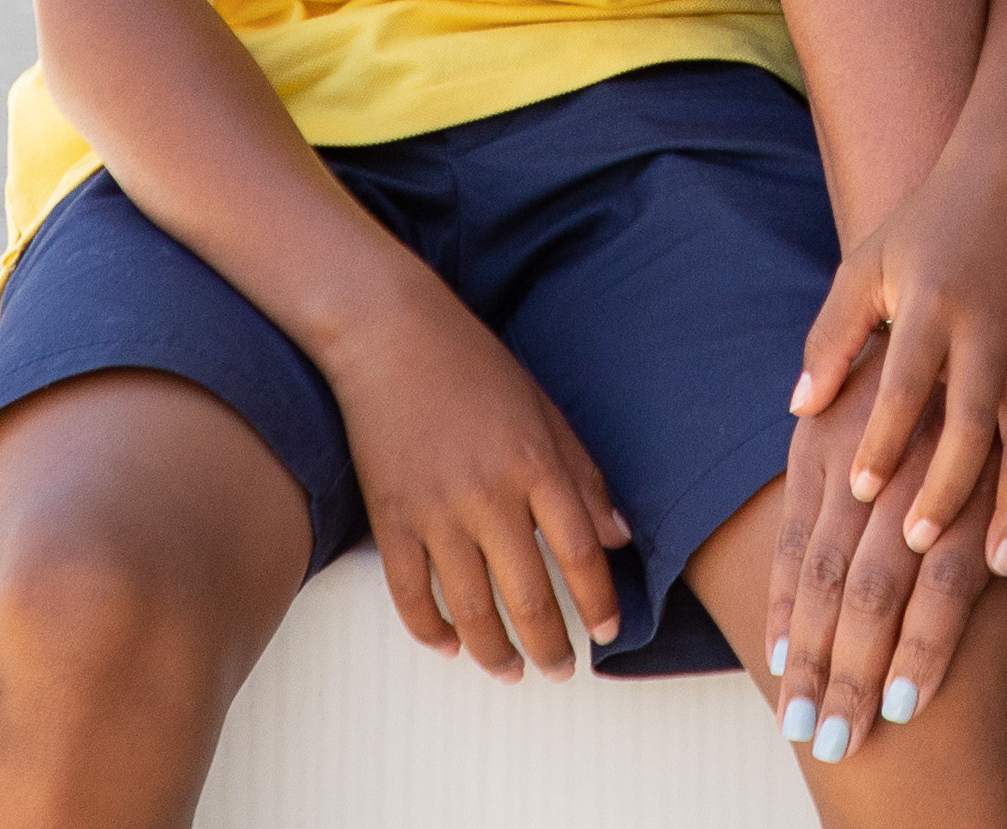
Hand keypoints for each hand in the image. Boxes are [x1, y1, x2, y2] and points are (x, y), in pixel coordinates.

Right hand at [319, 270, 627, 677]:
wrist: (390, 335)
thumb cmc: (473, 364)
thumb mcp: (543, 407)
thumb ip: (582, 473)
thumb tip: (617, 534)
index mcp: (534, 463)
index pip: (578, 552)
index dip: (597, 601)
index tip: (608, 633)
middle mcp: (488, 495)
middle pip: (527, 595)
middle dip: (550, 645)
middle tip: (561, 671)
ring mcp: (435, 513)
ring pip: (470, 609)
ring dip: (495, 652)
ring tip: (512, 672)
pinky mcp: (390, 520)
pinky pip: (410, 594)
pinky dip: (431, 629)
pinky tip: (451, 645)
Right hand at [767, 354, 1006, 762]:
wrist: (966, 307)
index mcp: (986, 469)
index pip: (949, 573)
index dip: (925, 645)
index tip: (906, 710)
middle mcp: (919, 452)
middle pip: (879, 577)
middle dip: (855, 667)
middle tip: (838, 737)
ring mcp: (860, 441)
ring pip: (825, 558)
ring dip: (808, 646)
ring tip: (800, 716)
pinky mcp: (816, 434)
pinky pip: (791, 528)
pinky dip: (782, 596)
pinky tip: (779, 655)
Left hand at [797, 125, 1006, 591]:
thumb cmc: (930, 225)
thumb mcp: (869, 264)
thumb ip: (834, 336)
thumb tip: (800, 408)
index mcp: (934, 302)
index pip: (907, 381)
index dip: (884, 438)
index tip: (859, 493)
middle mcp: (990, 329)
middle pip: (973, 421)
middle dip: (947, 489)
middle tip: (916, 547)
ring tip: (995, 566)